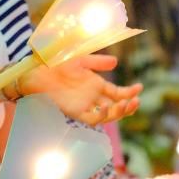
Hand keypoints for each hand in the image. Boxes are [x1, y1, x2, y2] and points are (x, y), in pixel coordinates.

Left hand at [20, 54, 141, 124]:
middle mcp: (93, 98)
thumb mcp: (81, 60)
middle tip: (136, 101)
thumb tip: (115, 63)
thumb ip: (98, 62)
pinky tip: (107, 107)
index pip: (118, 93)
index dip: (129, 92)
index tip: (139, 87)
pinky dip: (101, 116)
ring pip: (107, 115)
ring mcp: (85, 106)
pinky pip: (91, 119)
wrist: (39, 71)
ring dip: (118, 112)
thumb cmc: (57, 64)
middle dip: (128, 106)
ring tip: (125, 104)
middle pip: (116, 107)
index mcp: (96, 86)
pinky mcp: (75, 112)